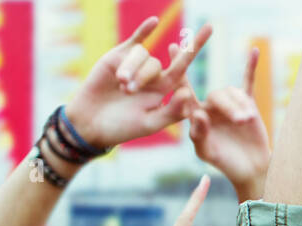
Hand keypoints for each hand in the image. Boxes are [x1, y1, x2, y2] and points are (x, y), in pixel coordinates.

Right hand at [65, 18, 211, 150]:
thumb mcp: (149, 124)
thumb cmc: (123, 127)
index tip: (210, 26)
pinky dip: (144, 31)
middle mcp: (153, 75)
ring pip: (142, 57)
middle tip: (128, 91)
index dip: (195, 47)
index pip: (183, 67)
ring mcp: (136, 64)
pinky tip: (154, 22)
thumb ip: (170, 112)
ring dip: (132, 71)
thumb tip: (186, 93)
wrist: (91, 122)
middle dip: (144, 76)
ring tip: (120, 87)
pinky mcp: (118, 57)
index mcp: (165, 91)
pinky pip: (135, 41)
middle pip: (158, 66)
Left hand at [187, 46, 270, 201]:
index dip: (178, 69)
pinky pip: (248, 83)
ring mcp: (229, 103)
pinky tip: (254, 50)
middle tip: (240, 122)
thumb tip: (197, 113)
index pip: (184, 89)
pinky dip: (251, 68)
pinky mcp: (247, 104)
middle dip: (229, 109)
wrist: (249, 169)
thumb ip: (199, 134)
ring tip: (247, 122)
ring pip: (234, 95)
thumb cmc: (225, 163)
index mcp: (195, 113)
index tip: (174, 46)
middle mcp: (210, 105)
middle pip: (217, 96)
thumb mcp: (207, 153)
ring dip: (241, 107)